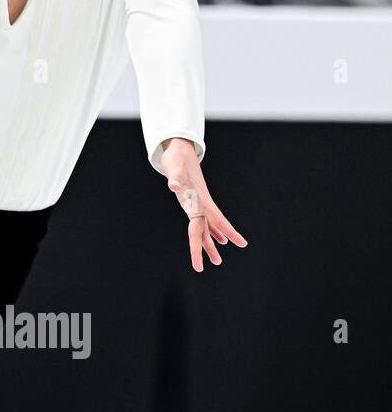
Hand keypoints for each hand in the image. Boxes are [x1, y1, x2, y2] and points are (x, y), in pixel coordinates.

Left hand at [160, 138, 246, 272]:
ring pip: (205, 227)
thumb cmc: (176, 157)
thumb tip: (174, 186)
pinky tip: (216, 240)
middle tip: (217, 264)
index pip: (211, 219)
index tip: (238, 243)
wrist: (178, 147)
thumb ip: (175, 178)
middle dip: (210, 246)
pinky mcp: (191, 200)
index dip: (224, 230)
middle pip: (205, 228)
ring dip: (210, 243)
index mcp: (197, 198)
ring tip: (217, 260)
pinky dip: (208, 231)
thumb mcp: (174, 167)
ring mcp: (196, 202)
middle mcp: (199, 202)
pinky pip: (202, 220)